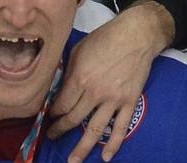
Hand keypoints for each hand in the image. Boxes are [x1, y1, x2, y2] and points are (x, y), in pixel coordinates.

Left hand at [47, 1, 172, 161]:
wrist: (136, 35)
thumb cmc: (105, 38)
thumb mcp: (78, 50)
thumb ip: (68, 71)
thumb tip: (59, 88)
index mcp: (80, 78)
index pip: (61, 105)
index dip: (53, 114)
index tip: (49, 118)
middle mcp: (95, 92)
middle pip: (74, 119)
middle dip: (60, 130)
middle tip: (53, 136)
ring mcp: (113, 99)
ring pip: (95, 129)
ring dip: (82, 147)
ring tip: (73, 160)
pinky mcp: (129, 102)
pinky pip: (120, 128)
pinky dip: (113, 144)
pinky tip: (106, 156)